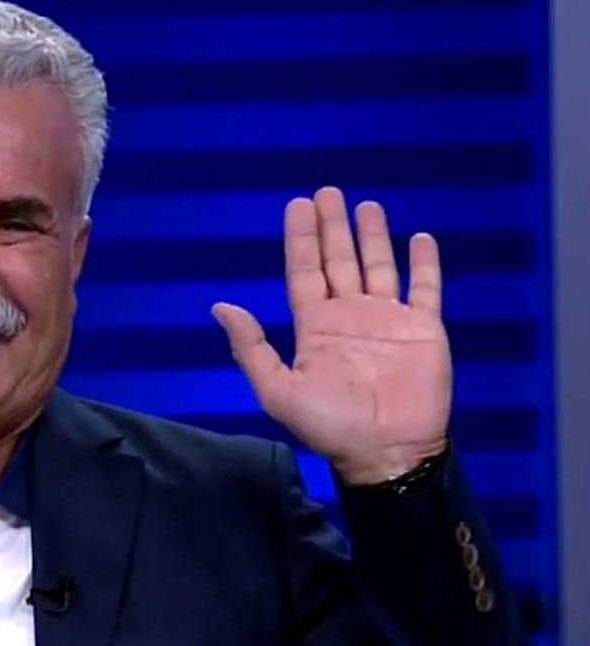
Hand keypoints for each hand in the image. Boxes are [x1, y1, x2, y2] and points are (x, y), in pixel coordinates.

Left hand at [212, 187, 450, 484]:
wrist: (385, 452)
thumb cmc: (329, 426)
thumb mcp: (278, 390)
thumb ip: (251, 348)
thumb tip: (220, 306)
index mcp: (315, 328)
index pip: (305, 272)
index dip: (301, 240)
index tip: (297, 206)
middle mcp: (350, 316)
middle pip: (338, 261)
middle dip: (332, 227)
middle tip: (326, 192)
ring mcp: (387, 320)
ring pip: (379, 266)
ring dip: (372, 237)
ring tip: (366, 205)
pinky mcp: (423, 330)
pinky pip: (425, 289)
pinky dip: (424, 264)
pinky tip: (419, 238)